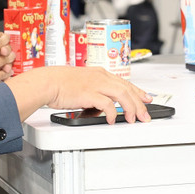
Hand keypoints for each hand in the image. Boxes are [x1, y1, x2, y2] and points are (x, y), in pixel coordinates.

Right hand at [7, 66, 151, 123]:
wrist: (47, 82)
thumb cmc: (60, 84)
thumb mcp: (82, 84)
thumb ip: (95, 93)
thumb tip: (101, 108)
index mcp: (100, 74)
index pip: (125, 83)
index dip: (138, 92)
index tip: (147, 98)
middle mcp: (101, 77)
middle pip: (127, 89)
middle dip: (139, 104)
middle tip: (145, 115)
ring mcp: (96, 84)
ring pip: (122, 95)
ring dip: (130, 108)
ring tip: (132, 119)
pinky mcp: (89, 93)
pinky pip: (107, 104)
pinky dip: (112, 113)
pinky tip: (112, 120)